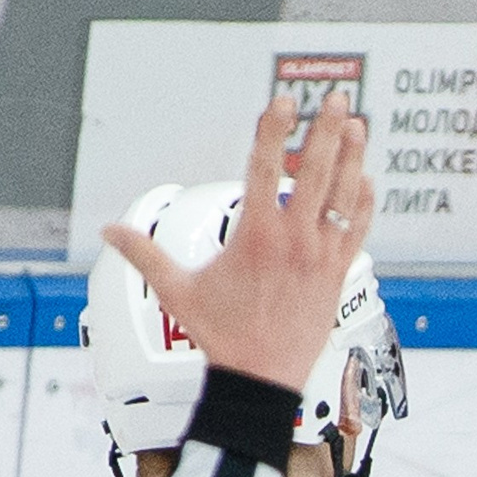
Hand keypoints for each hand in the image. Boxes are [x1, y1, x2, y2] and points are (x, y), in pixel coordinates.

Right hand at [103, 92, 372, 393]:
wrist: (263, 377)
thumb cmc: (223, 335)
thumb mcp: (177, 289)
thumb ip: (144, 253)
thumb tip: (109, 231)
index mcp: (256, 235)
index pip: (267, 168)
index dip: (275, 130)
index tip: (284, 101)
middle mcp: (295, 241)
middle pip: (316, 173)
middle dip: (328, 131)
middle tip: (339, 99)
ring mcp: (322, 257)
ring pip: (344, 198)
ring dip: (353, 158)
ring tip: (360, 126)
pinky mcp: (339, 275)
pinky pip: (358, 231)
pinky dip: (364, 204)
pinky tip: (367, 180)